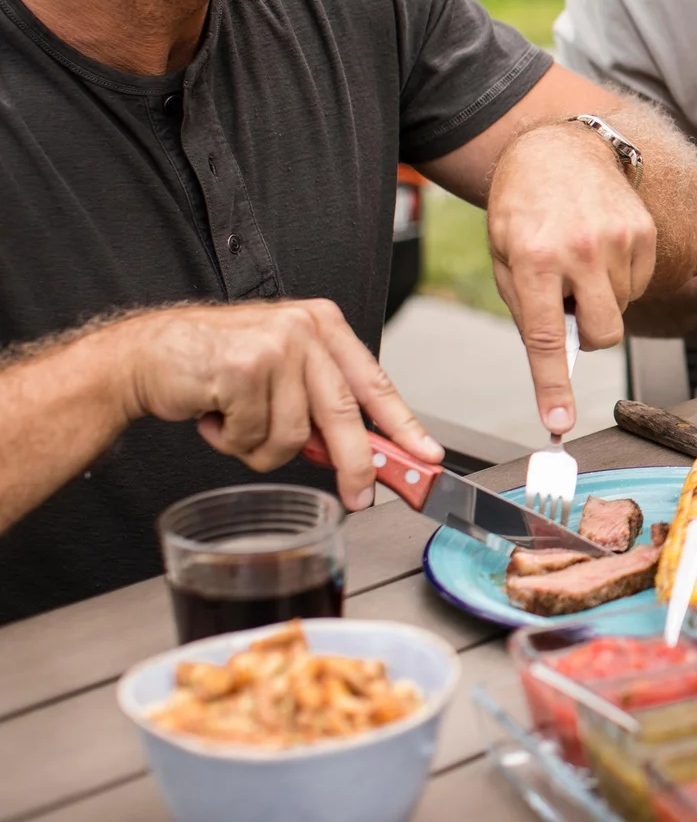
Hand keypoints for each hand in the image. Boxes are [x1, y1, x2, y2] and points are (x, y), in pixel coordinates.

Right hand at [122, 300, 437, 509]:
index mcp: (323, 325)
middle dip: (353, 465)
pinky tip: (214, 415)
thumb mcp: (282, 372)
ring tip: (237, 423)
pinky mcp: (243, 369)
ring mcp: (275, 347)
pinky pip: (254, 437)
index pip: (374, 382)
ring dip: (261, 448)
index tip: (427, 456)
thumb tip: (361, 454)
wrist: (145, 353)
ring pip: (294, 436)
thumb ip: (320, 403)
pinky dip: (231, 441)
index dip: (403, 425)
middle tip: (359, 496)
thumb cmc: (215, 365)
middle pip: (344, 415)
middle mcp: (305, 330)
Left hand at [489, 122, 657, 433]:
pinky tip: (600, 249)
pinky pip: (639, 284)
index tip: (559, 421)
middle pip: (602, 334)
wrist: (562, 148)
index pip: (546, 338)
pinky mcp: (646, 233)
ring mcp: (620, 240)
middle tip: (569, 306)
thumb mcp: (504, 254)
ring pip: (621, 308)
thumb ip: (527, 306)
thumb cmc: (525, 205)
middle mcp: (582, 250)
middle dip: (589, 335)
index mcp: (535, 258)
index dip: (552, 385)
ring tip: (579, 259)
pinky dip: (619, 279)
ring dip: (601, 298)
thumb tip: (557, 356)